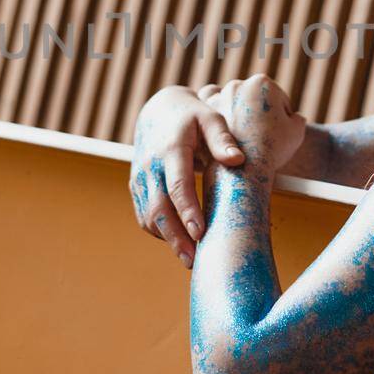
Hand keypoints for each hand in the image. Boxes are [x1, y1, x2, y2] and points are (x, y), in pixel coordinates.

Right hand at [130, 85, 244, 266]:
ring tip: (190, 259)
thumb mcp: (210, 119)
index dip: (187, 211)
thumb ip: (223, 139)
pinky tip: (179, 243)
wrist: (158, 112)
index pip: (177, 185)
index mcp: (170, 149)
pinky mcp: (136, 188)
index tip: (200, 233)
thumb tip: (238, 160)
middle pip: (158, 208)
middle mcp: (150, 166)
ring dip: (168, 239)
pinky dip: (160, 232)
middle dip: (175, 237)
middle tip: (194, 260)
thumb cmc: (192, 118)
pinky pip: (144, 216)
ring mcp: (140, 178)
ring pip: (149, 217)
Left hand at [203, 74, 305, 173]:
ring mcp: (218, 96)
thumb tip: (293, 117)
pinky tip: (227, 135)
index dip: (282, 117)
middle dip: (258, 114)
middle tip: (262, 136)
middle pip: (254, 100)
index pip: (278, 99)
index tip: (279, 132)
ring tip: (243, 138)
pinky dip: (219, 120)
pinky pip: (213, 112)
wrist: (242, 169)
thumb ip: (297, 119)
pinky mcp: (203, 113)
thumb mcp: (296, 132)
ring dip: (238, 116)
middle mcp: (238, 84)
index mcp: (262, 84)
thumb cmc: (271, 148)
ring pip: (233, 105)